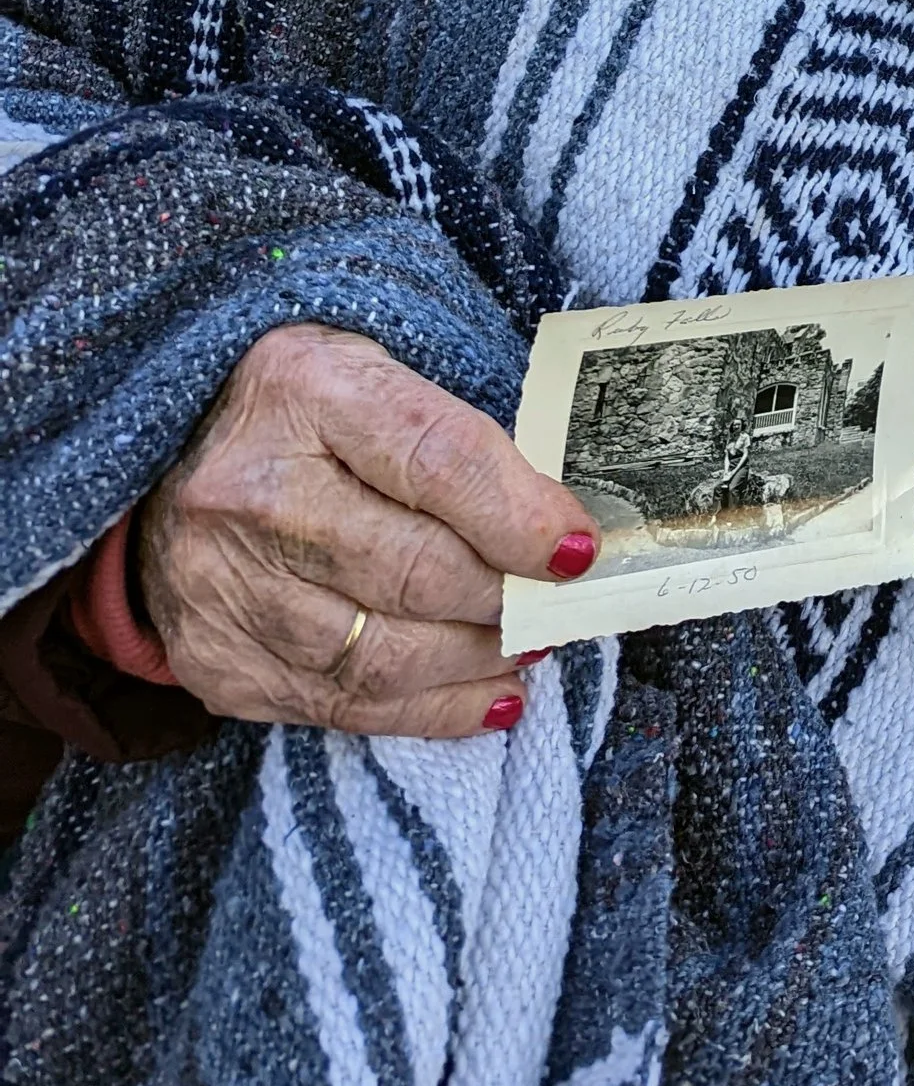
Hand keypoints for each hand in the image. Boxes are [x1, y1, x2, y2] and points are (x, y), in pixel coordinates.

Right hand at [134, 322, 600, 739]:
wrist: (162, 461)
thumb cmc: (301, 411)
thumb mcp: (371, 374)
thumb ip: (457, 438)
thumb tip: (559, 527)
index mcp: (304, 389)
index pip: (438, 461)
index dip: (520, 514)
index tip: (578, 548)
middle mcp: (250, 490)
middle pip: (415, 570)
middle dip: (507, 598)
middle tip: (559, 606)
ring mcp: (222, 584)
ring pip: (382, 655)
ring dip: (476, 660)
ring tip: (528, 648)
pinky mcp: (215, 660)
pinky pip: (341, 706)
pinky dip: (427, 711)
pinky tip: (483, 696)